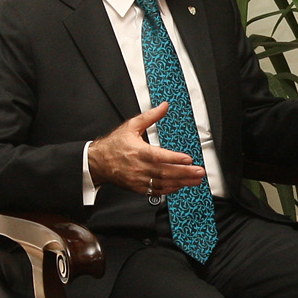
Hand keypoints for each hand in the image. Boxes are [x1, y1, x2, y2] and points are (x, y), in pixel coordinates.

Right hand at [90, 104, 206, 195]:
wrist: (98, 162)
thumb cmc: (114, 145)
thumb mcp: (131, 126)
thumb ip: (150, 116)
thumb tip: (163, 106)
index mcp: (138, 151)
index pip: (159, 156)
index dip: (174, 158)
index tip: (188, 159)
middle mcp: (139, 167)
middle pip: (165, 172)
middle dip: (184, 173)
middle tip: (199, 172)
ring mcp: (139, 179)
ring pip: (163, 183)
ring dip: (181, 182)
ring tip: (195, 180)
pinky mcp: (138, 188)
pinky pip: (156, 191)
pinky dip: (170, 189)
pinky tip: (180, 186)